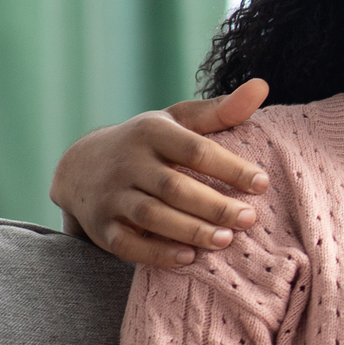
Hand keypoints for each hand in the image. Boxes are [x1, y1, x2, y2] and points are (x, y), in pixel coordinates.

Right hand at [49, 79, 271, 266]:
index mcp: (151, 132)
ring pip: (152, 216)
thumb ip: (221, 111)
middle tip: (250, 219)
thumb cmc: (149, 143)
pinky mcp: (101, 226)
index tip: (262, 183)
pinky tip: (189, 258)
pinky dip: (157, 254)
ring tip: (227, 240)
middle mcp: (128, 162)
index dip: (231, 168)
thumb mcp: (179, 120)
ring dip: (191, 231)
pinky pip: (127, 244)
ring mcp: (111, 195)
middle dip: (214, 206)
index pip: (195, 150)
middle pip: (174, 187)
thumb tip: (262, 86)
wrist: (81, 166)